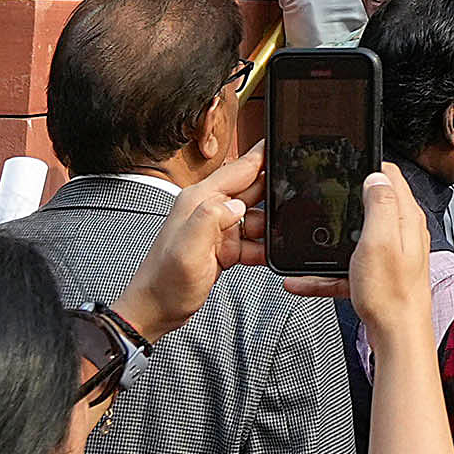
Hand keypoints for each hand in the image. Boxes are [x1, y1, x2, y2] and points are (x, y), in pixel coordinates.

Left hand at [116, 144, 266, 342]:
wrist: (157, 310)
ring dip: (272, 226)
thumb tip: (238, 204)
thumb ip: (210, 219)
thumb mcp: (186, 249)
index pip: (239, 168)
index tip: (285, 143)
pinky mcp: (225, 246)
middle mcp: (210, 209)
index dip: (263, 155)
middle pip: (254, 189)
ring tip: (284, 235)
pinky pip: (255, 240)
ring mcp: (219, 228)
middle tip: (296, 202)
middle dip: (276, 194)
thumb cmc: (165, 282)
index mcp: (200, 200)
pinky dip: (265, 247)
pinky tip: (271, 253)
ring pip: (258, 217)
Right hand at [303, 162, 437, 351]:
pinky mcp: (378, 275)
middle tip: (321, 198)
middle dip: (344, 200)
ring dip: (330, 240)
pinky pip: (346, 268)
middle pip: (370, 204)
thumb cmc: (391, 294)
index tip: (344, 165)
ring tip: (308, 240)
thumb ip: (380, 204)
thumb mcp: (381, 240)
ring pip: (354, 237)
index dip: (367, 166)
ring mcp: (390, 254)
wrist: (396, 336)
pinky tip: (303, 280)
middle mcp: (402, 233)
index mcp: (405, 218)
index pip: (391, 176)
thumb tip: (377, 176)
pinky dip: (325, 272)